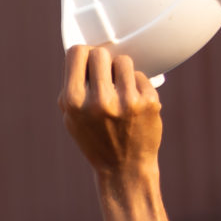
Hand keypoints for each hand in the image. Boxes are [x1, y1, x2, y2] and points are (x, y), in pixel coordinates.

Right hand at [60, 46, 162, 183]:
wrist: (124, 168)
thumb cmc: (95, 139)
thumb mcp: (71, 117)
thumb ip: (72, 87)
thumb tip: (82, 56)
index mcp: (74, 102)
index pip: (77, 53)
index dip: (82, 55)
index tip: (86, 61)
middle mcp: (99, 100)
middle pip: (100, 53)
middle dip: (101, 62)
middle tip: (104, 76)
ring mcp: (126, 101)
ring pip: (123, 61)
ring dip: (121, 72)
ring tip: (119, 89)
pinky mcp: (149, 102)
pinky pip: (140, 77)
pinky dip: (136, 86)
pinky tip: (133, 103)